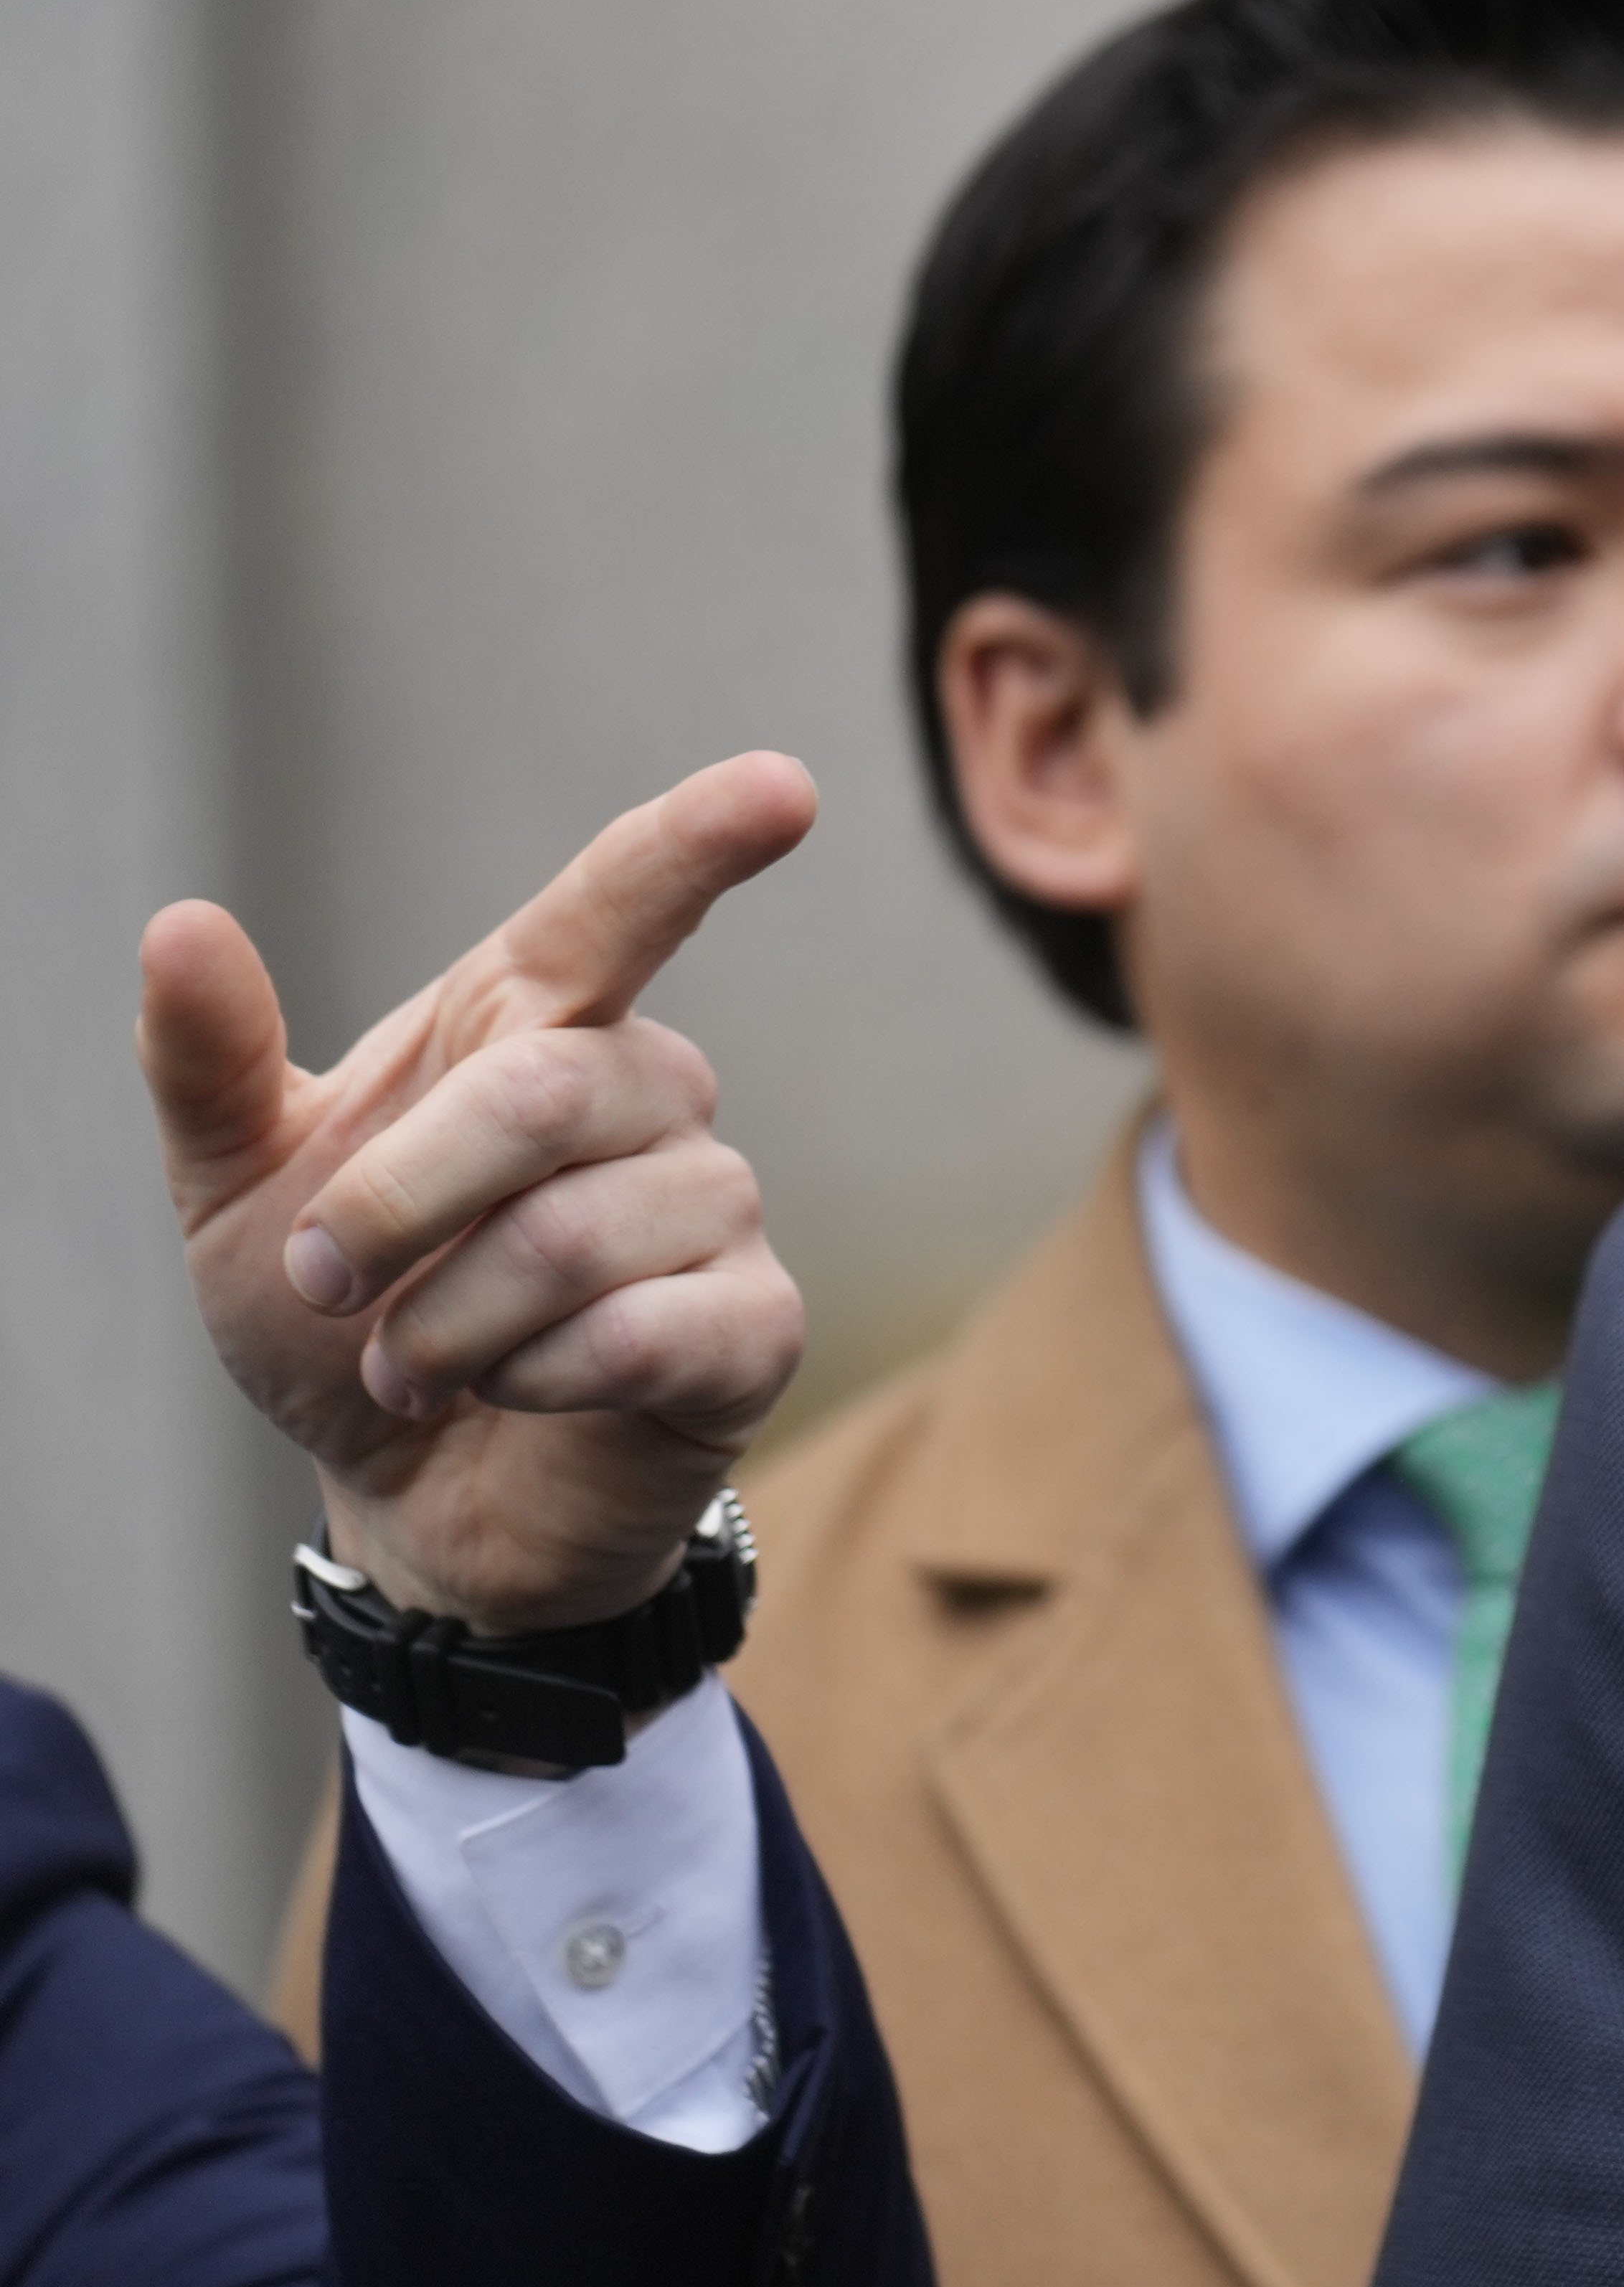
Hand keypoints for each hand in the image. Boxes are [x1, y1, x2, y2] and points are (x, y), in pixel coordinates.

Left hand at [141, 756, 817, 1634]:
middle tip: (326, 1286)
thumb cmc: (338, 1325)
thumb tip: (180, 921)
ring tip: (417, 1366)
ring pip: (580, 1231)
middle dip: (400, 1204)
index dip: (699, 841)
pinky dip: (536, 1380)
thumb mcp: (235, 1195)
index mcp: (531, 1029)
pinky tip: (518, 1397)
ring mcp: (715, 1211)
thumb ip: (209, 1064)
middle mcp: (647, 1096)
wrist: (408, 1500)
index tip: (780, 786)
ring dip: (450, 1322)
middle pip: (547, 1090)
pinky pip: (646, 1332)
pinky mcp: (755, 1325)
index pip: (623, 905)